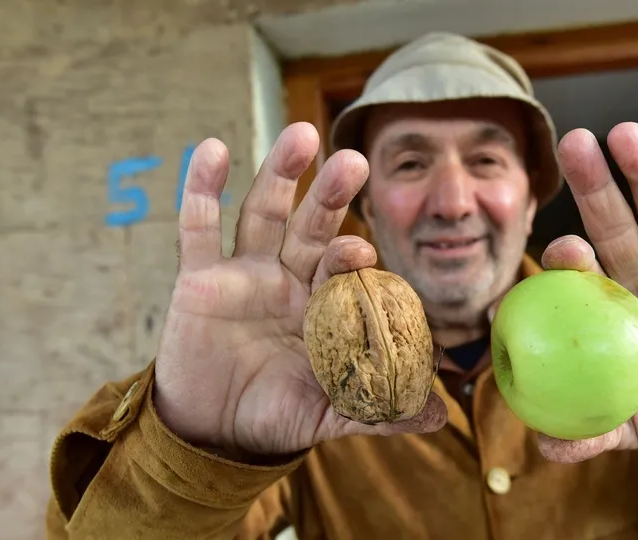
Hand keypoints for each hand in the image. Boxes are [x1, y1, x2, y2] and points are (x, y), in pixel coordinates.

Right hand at [152, 123, 445, 456]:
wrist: (213, 433)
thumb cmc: (276, 416)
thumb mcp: (328, 415)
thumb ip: (378, 409)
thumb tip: (439, 417)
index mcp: (322, 304)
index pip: (342, 268)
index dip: (350, 255)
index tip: (362, 251)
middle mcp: (287, 278)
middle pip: (311, 225)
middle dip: (330, 194)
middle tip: (354, 160)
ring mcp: (243, 272)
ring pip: (262, 212)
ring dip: (280, 173)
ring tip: (301, 134)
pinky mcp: (198, 277)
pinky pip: (198, 226)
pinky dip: (202, 188)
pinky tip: (213, 149)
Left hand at [535, 122, 637, 462]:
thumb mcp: (633, 426)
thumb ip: (592, 433)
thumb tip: (545, 449)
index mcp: (608, 308)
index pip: (580, 271)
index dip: (567, 257)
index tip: (559, 250)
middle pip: (614, 223)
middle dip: (594, 185)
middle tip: (573, 143)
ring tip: (627, 133)